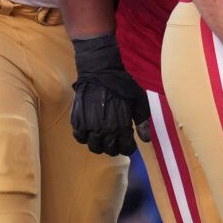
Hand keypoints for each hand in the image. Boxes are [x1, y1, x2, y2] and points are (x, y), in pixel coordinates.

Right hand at [69, 34, 150, 156]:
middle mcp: (105, 130)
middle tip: (116, 141)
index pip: (125, 148)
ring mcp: (89, 126)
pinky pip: (79, 137)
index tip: (128, 144)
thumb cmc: (123, 85)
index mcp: (122, 126)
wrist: (100, 72)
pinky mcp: (77, 120)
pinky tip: (90, 131)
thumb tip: (145, 140)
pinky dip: (85, 137)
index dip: (128, 148)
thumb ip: (143, 123)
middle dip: (115, 147)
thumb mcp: (140, 102)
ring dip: (99, 145)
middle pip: (109, 150)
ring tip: (103, 137)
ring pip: (94, 147)